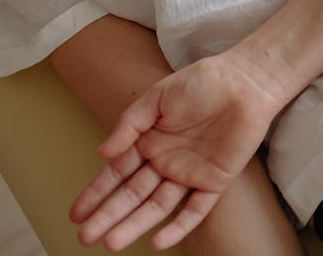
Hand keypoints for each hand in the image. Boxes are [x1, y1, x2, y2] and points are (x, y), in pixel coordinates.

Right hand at [70, 51, 287, 250]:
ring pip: (158, 206)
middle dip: (108, 215)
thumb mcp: (158, 97)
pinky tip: (158, 241)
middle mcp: (166, 161)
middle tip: (85, 237)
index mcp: (150, 141)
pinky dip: (179, 227)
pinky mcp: (215, 181)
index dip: (97, 192)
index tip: (76, 213)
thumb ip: (130, 125)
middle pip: (133, 194)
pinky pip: (196, 209)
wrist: (246, 82)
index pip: (117, 172)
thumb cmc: (202, 82)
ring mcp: (190, 173)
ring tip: (111, 242)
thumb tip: (101, 153)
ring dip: (135, 224)